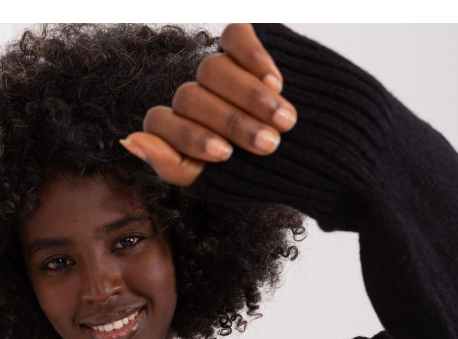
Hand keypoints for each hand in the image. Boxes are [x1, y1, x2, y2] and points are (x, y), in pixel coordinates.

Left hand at [120, 24, 296, 186]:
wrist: (328, 154)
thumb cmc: (269, 175)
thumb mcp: (217, 182)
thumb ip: (172, 166)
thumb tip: (129, 141)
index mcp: (180, 131)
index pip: (161, 122)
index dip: (189, 137)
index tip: (224, 154)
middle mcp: (196, 98)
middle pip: (190, 97)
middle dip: (231, 122)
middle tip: (269, 144)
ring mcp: (220, 71)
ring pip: (211, 68)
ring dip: (248, 96)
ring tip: (285, 120)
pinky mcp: (246, 46)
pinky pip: (234, 37)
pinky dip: (253, 57)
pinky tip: (277, 81)